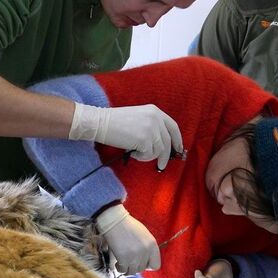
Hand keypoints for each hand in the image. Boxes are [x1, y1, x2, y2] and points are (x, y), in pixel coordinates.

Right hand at [69, 103, 183, 169]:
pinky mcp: (145, 139)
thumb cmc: (115, 122)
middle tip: (161, 165)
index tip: (178, 149)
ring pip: (158, 151)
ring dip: (147, 156)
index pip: (173, 127)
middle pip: (167, 142)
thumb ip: (152, 126)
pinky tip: (130, 152)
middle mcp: (156, 118)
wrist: (100, 122)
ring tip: (134, 152)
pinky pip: (148, 155)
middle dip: (165, 156)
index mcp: (155, 111)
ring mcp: (151, 129)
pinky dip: (140, 157)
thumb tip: (162, 145)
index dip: (177, 140)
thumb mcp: (138, 117)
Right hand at [95, 204, 160, 274]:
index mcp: (152, 245)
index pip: (155, 265)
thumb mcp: (144, 235)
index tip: (141, 262)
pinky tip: (117, 263)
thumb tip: (145, 260)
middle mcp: (145, 252)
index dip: (148, 265)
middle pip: (142, 269)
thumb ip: (147, 248)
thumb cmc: (128, 226)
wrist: (115, 222)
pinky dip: (119, 268)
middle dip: (135, 266)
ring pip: (132, 272)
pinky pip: (123, 271)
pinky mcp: (123, 259)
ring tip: (122, 262)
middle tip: (129, 260)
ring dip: (127, 269)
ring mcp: (135, 257)